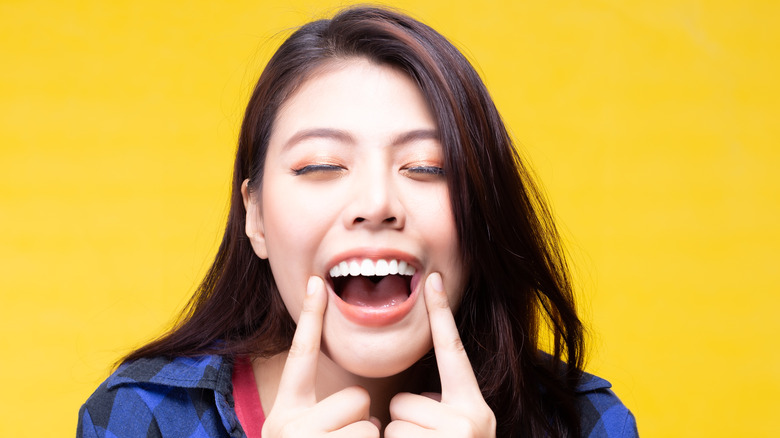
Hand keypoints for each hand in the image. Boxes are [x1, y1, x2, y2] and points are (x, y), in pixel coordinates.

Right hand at [261, 276, 379, 437]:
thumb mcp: (302, 435)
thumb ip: (321, 412)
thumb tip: (362, 404)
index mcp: (284, 412)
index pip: (301, 355)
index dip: (311, 317)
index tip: (316, 281)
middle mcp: (287, 425)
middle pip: (357, 397)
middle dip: (360, 419)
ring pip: (369, 423)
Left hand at [385, 272, 496, 436]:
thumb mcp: (462, 428)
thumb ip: (444, 405)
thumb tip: (422, 397)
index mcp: (475, 407)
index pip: (453, 351)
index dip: (442, 313)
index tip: (433, 278)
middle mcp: (472, 420)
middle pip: (404, 400)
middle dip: (406, 420)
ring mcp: (454, 437)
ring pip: (394, 422)